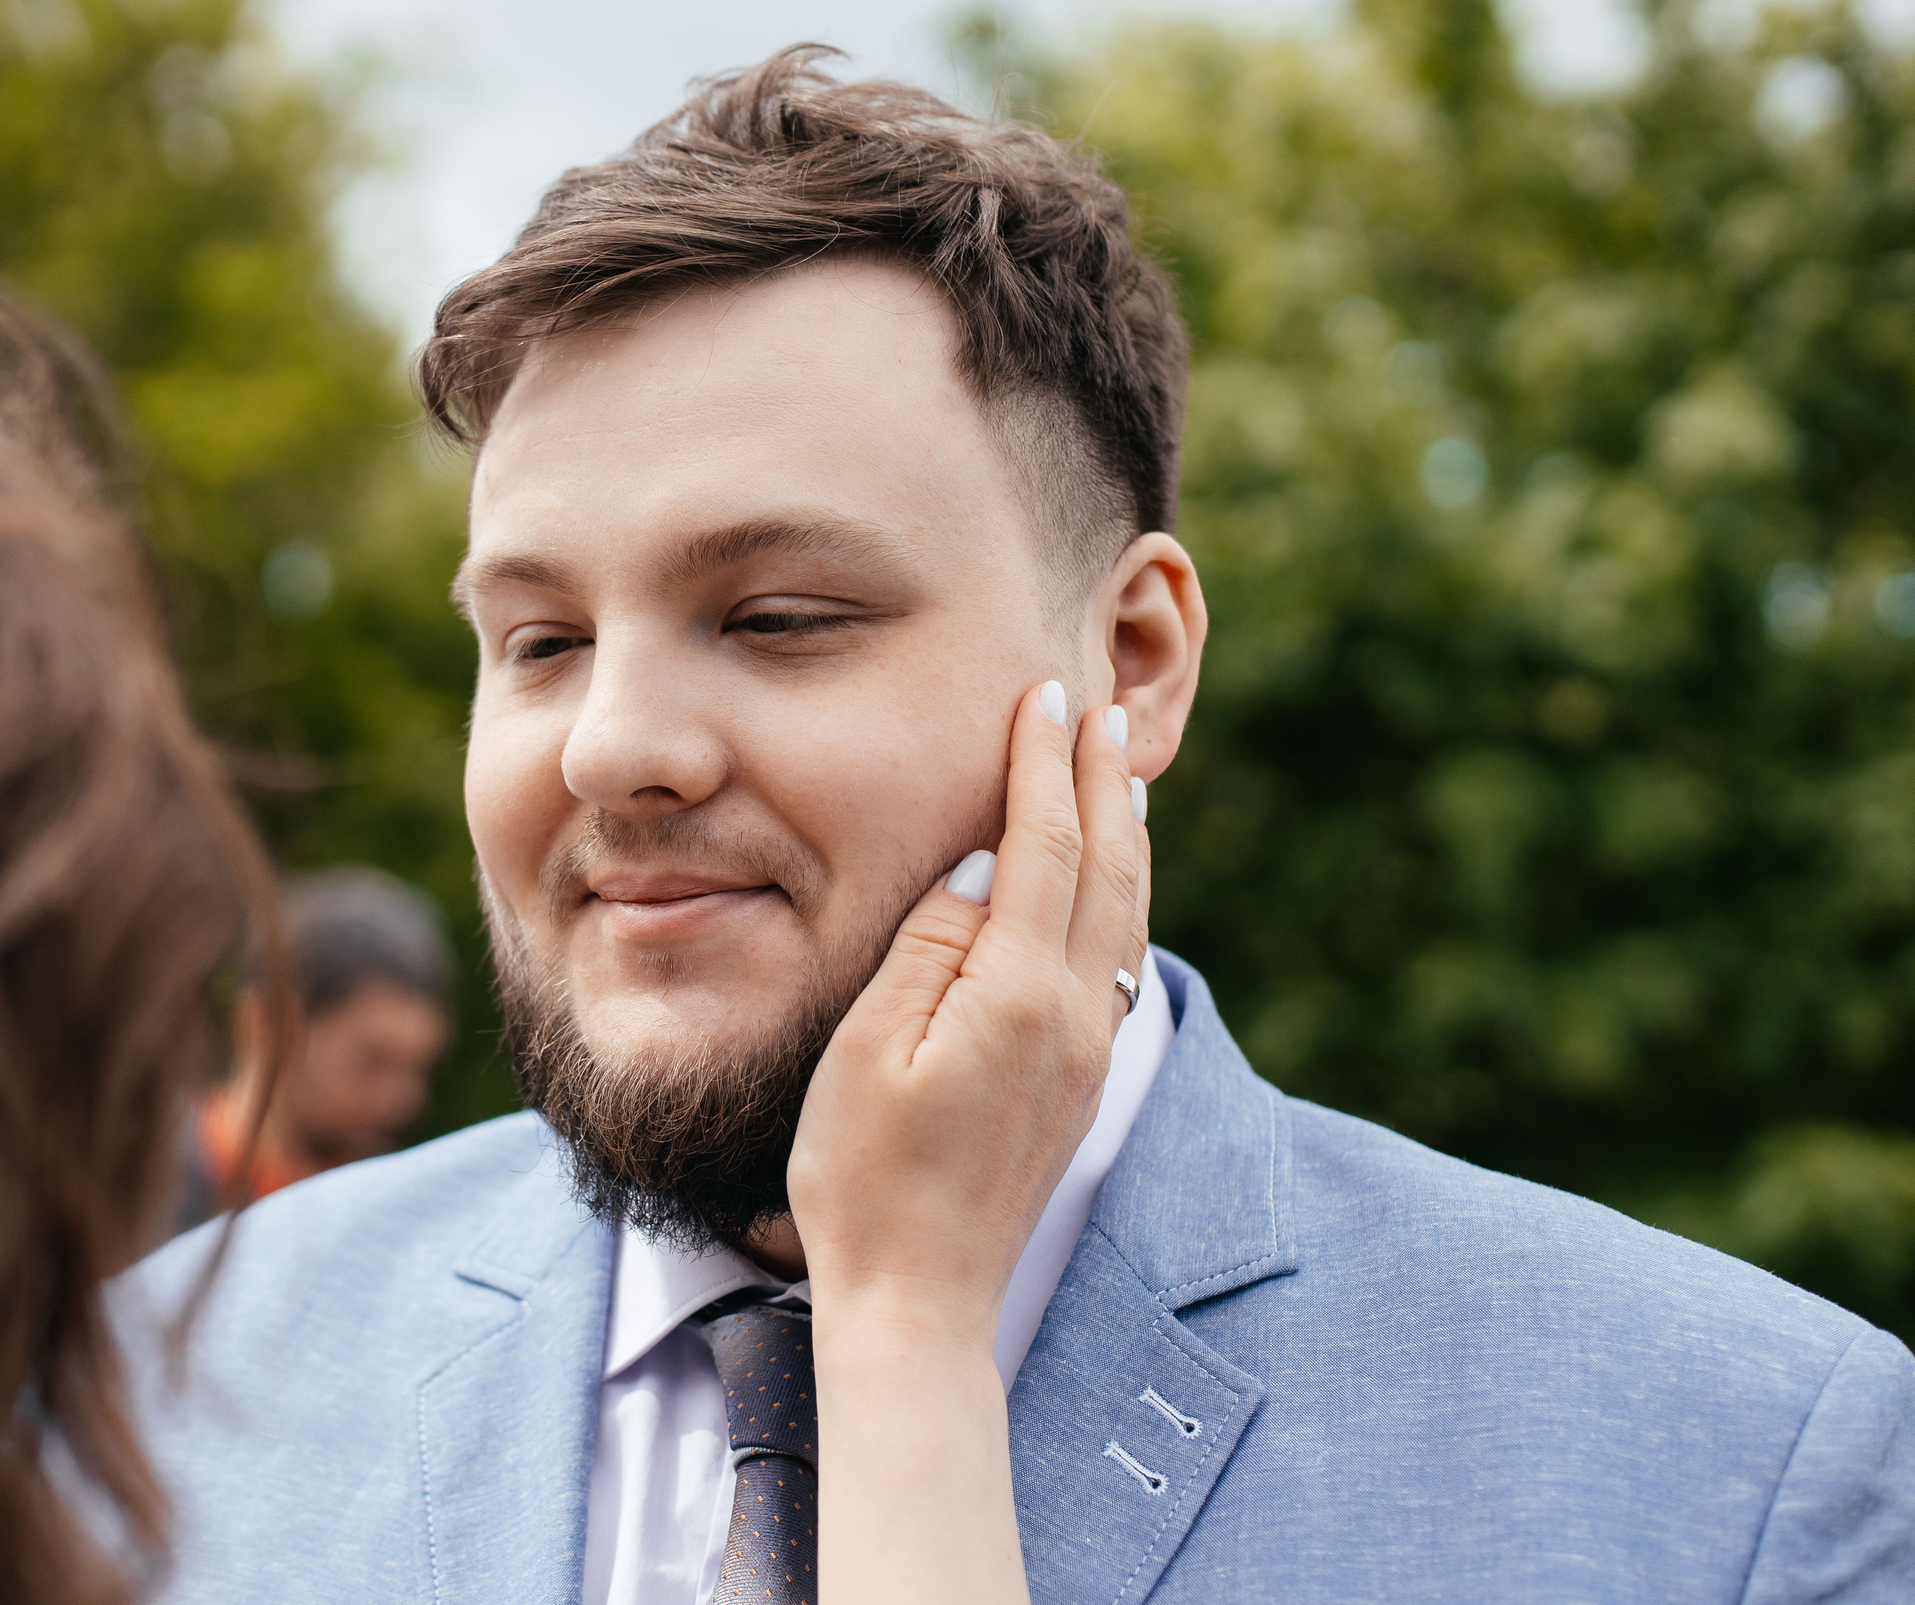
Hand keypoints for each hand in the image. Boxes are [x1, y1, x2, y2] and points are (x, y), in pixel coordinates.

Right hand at [785, 680, 1152, 1604]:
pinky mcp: (1079, 1079)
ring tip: (1119, 772)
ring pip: (1127, 913)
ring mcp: (1086, 1050)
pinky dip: (1120, 893)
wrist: (918, 1297)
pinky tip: (1108, 882)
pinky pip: (1119, 955)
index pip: (1044, 846)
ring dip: (1124, 832)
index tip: (1043, 695)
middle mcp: (1074, 1015)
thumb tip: (980, 869)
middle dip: (1103, 780)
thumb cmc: (864, 1176)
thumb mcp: (868, 1049)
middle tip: (1100, 707)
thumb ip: (928, 947)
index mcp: (1017, 995)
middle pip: (1108, 868)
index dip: (1044, 765)